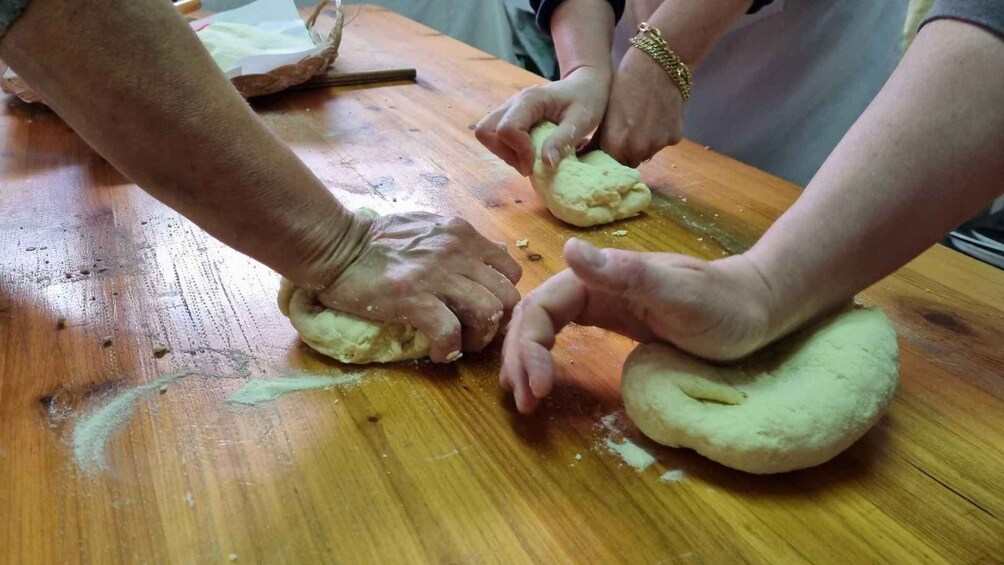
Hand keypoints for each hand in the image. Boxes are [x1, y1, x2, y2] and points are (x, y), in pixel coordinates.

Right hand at [318, 211, 522, 362]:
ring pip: (488, 314)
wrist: (336, 246)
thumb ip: (458, 243)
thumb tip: (486, 257)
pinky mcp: (413, 299)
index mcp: (462, 234)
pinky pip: (450, 332)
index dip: (503, 296)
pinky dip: (447, 349)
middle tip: (476, 333)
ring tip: (459, 345)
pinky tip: (435, 352)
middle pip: (507, 296)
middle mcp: (457, 252)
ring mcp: (437, 276)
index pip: (511, 270)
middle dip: (498, 323)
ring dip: (477, 339)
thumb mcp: (428, 228)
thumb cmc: (377, 240)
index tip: (486, 310)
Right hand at [475, 66, 610, 175]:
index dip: (519, 151)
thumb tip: (546, 165)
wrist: (585, 84)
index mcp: (530, 99)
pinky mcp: (510, 116)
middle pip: (486, 131)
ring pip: (486, 133)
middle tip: (527, 164)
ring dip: (503, 152)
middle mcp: (513, 102)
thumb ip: (563, 141)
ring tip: (527, 160)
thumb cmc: (587, 99)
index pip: (507, 129)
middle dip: (504, 153)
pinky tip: (526, 153)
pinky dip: (506, 149)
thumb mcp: (582, 121)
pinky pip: (495, 135)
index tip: (536, 164)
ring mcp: (509, 108)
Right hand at [500, 238, 775, 412]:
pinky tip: (542, 379)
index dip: (530, 345)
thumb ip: (626, 274)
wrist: (757, 307)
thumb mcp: (677, 291)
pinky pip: (563, 336)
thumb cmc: (723, 303)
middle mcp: (593, 285)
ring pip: (543, 326)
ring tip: (523, 396)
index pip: (542, 305)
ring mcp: (601, 304)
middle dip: (520, 357)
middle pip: (534, 316)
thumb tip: (569, 250)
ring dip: (525, 358)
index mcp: (601, 275)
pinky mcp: (612, 323)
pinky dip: (544, 357)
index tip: (539, 388)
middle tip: (524, 402)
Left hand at [599, 48, 684, 166]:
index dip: (610, 156)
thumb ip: (598, 138)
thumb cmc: (624, 85)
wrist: (657, 66)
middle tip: (628, 132)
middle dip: (627, 152)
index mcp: (616, 146)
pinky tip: (657, 115)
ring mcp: (658, 146)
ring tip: (643, 120)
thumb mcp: (604, 113)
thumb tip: (587, 154)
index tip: (611, 147)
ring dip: (644, 144)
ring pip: (648, 153)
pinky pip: (664, 142)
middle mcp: (638, 151)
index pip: (610, 165)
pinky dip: (660, 134)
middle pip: (630, 161)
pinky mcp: (675, 138)